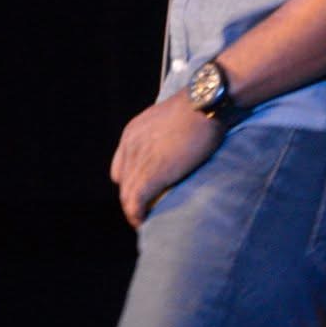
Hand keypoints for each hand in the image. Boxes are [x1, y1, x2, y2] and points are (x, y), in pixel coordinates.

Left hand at [108, 95, 223, 227]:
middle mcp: (130, 146)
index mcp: (132, 133)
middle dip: (132, 199)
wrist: (204, 105)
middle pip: (123, 183)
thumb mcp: (169, 119)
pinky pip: (135, 202)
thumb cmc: (198, 108)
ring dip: (134, 212)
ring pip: (126, 195)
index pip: (121, 167)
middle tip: (147, 211)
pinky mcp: (151, 174)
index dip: (131, 181)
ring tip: (146, 221)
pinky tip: (144, 221)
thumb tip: (175, 149)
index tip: (145, 191)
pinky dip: (137, 215)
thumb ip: (164, 135)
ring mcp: (138, 161)